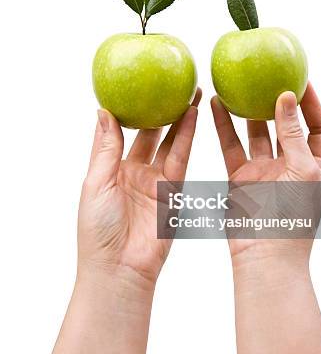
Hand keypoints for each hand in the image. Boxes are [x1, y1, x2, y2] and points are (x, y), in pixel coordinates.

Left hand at [78, 89, 200, 290]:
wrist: (121, 268)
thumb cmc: (98, 230)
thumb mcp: (96, 183)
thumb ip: (106, 148)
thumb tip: (103, 112)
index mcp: (110, 170)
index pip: (118, 133)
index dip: (126, 110)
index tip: (133, 86)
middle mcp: (133, 172)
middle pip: (148, 134)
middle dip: (158, 110)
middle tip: (168, 85)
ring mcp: (154, 181)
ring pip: (169, 143)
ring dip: (178, 118)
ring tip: (188, 92)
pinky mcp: (173, 191)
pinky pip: (181, 158)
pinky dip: (186, 137)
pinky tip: (191, 115)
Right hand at [211, 83, 320, 271]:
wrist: (265, 256)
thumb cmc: (294, 219)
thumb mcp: (303, 170)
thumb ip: (294, 134)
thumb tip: (288, 97)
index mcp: (315, 165)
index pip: (319, 126)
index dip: (313, 104)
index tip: (301, 79)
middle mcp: (291, 165)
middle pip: (287, 126)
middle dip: (279, 102)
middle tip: (267, 76)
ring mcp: (265, 170)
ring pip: (257, 133)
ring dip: (249, 111)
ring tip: (240, 85)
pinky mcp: (240, 177)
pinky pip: (231, 146)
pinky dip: (224, 126)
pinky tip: (216, 105)